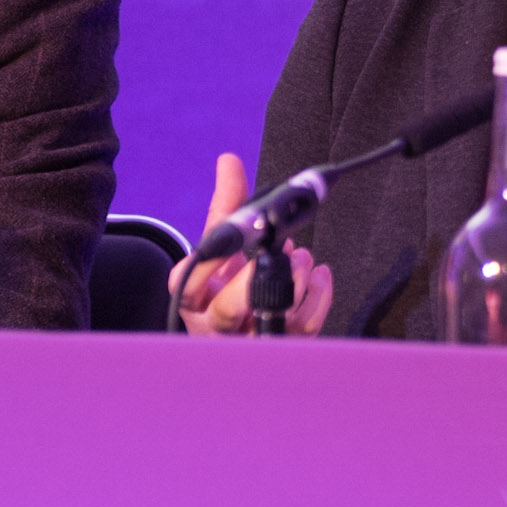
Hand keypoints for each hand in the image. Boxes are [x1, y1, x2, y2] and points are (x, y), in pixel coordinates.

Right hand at [174, 153, 333, 336]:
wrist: (241, 328)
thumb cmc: (226, 284)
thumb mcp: (220, 248)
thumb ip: (227, 206)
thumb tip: (228, 160)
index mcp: (193, 299)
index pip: (187, 285)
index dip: (209, 263)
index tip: (233, 241)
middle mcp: (216, 325)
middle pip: (227, 310)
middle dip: (255, 279)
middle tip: (279, 250)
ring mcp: (249, 340)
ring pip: (271, 320)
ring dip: (295, 281)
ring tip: (302, 255)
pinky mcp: (281, 346)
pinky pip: (304, 327)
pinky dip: (319, 295)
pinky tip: (319, 273)